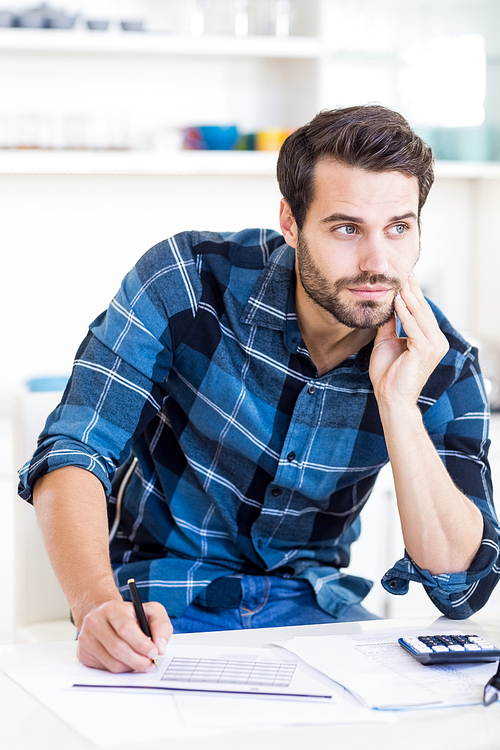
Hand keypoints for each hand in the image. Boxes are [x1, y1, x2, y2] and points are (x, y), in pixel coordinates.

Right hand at [76, 599, 172, 672]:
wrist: (107, 618)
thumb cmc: (131, 616)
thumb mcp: (151, 612)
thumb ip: (161, 626)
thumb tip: (160, 647)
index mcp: (112, 608)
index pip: (125, 628)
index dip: (141, 644)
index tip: (154, 652)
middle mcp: (94, 621)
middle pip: (117, 648)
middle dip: (138, 660)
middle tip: (150, 664)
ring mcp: (86, 638)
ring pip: (112, 663)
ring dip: (131, 667)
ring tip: (141, 663)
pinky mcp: (83, 654)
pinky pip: (105, 669)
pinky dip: (120, 670)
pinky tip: (127, 662)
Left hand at [369, 275, 448, 408]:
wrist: (390, 398)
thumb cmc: (388, 374)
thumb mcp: (386, 341)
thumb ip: (390, 323)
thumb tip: (388, 304)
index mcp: (430, 339)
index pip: (421, 312)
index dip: (413, 294)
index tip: (404, 277)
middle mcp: (437, 341)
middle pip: (423, 310)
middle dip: (412, 291)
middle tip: (404, 272)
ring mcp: (434, 346)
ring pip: (420, 316)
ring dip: (408, 298)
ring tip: (399, 282)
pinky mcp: (425, 350)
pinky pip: (414, 326)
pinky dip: (405, 313)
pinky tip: (397, 301)